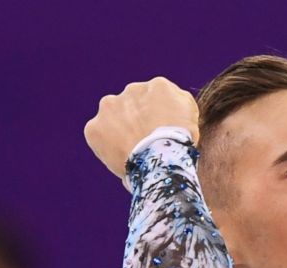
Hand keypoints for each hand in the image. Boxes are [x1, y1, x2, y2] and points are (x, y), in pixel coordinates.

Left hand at [83, 77, 199, 178]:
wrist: (160, 162)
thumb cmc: (180, 144)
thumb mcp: (192, 119)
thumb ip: (180, 105)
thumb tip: (169, 106)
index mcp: (159, 86)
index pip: (157, 99)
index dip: (160, 117)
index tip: (162, 132)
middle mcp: (131, 89)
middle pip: (133, 105)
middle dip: (137, 120)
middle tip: (147, 142)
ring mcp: (109, 106)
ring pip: (114, 118)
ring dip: (120, 130)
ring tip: (133, 151)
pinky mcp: (94, 127)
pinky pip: (100, 136)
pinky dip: (107, 146)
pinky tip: (122, 157)